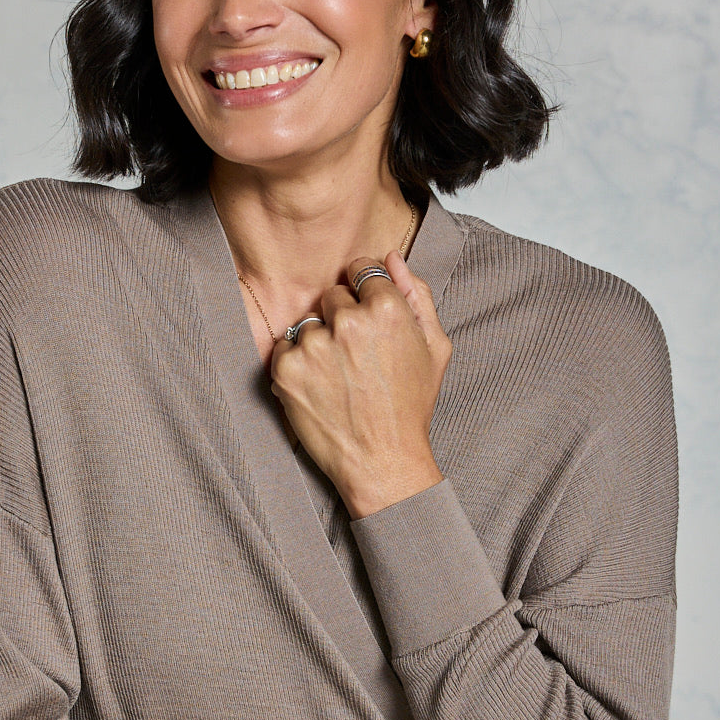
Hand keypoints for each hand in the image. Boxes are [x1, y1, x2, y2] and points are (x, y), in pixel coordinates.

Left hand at [269, 250, 451, 517]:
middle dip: (341, 318)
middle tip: (357, 358)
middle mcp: (347, 322)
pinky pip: (286, 348)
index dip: (364, 293)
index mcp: (386, 309)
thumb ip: (417, 295)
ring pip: (308, 323)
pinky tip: (321, 388)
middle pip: (332, 295)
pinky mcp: (286, 369)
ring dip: (318, 343)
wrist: (382, 460)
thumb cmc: (410, 406)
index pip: (361, 270)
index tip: (366, 318)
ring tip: (340, 378)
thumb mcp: (433, 348)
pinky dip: (297, 365)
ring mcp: (313, 346)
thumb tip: (391, 258)